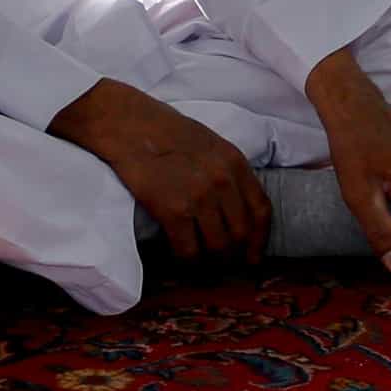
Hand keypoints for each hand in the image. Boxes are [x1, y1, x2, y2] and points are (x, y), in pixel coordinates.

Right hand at [49, 79, 268, 264]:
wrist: (130, 126)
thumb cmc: (166, 132)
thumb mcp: (211, 145)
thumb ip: (228, 172)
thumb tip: (236, 207)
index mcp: (235, 163)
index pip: (261, 210)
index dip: (260, 240)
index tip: (253, 256)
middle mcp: (223, 181)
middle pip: (240, 234)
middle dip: (234, 255)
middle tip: (223, 264)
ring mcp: (199, 197)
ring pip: (217, 247)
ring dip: (210, 261)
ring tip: (201, 262)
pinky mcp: (173, 210)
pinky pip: (188, 249)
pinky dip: (185, 260)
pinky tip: (179, 256)